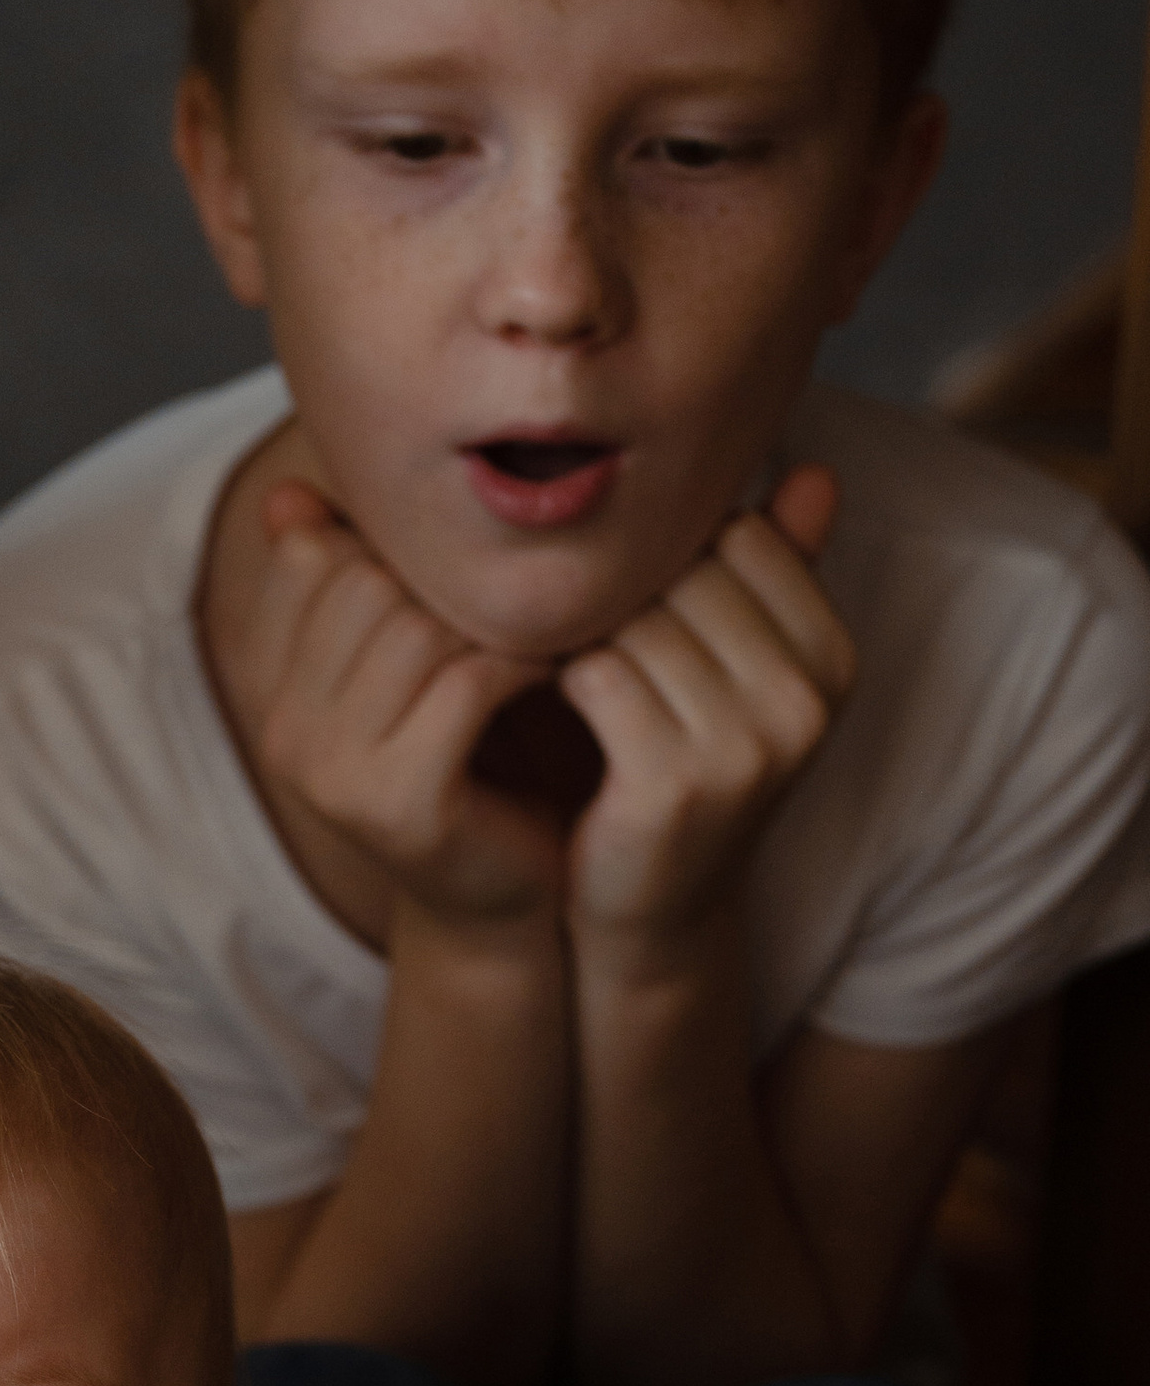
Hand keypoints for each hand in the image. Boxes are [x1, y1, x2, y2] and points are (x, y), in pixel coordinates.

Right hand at [239, 481, 566, 930]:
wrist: (507, 906)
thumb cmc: (477, 769)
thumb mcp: (415, 669)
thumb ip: (364, 589)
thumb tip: (292, 494)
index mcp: (281, 697)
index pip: (316, 562)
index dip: (401, 549)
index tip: (472, 569)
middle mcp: (289, 738)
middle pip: (361, 586)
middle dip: (448, 582)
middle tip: (522, 595)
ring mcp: (334, 776)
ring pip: (413, 630)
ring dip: (492, 620)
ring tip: (544, 629)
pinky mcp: (400, 805)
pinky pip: (463, 683)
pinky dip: (521, 665)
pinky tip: (557, 674)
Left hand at [560, 465, 852, 952]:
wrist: (652, 914)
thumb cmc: (681, 773)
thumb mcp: (741, 676)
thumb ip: (774, 577)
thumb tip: (816, 471)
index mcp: (833, 658)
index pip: (742, 540)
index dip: (673, 564)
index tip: (642, 605)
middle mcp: (806, 700)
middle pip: (687, 575)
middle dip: (626, 598)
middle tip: (588, 633)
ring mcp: (747, 746)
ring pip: (637, 620)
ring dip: (589, 637)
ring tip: (569, 668)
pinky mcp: (676, 784)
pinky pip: (598, 673)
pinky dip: (563, 679)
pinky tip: (553, 702)